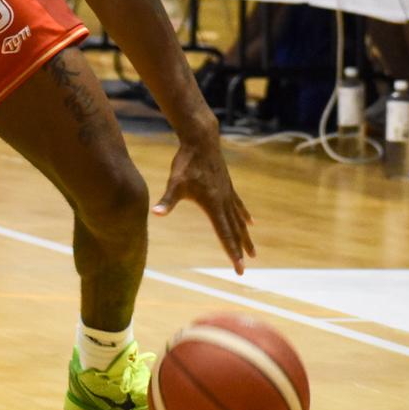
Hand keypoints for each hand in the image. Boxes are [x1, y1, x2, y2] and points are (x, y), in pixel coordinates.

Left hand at [153, 137, 254, 273]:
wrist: (201, 141)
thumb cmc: (186, 162)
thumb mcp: (175, 183)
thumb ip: (167, 200)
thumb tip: (156, 213)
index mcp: (214, 204)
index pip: (224, 234)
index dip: (232, 252)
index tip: (239, 268)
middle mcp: (224, 201)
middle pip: (235, 231)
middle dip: (240, 250)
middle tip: (244, 269)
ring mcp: (228, 193)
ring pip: (239, 220)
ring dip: (245, 236)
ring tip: (253, 252)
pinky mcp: (228, 186)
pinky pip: (239, 206)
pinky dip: (245, 216)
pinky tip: (251, 222)